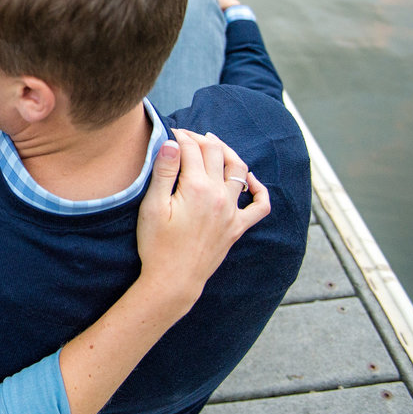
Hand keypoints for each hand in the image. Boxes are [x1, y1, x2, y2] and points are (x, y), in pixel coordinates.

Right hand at [135, 129, 269, 308]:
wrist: (173, 280)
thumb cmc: (157, 245)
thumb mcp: (152, 206)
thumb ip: (164, 172)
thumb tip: (173, 143)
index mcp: (196, 188)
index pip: (191, 149)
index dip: (179, 137)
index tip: (168, 133)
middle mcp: (219, 196)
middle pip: (215, 153)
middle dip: (200, 139)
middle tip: (186, 136)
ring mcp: (231, 212)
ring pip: (239, 170)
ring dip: (227, 152)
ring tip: (213, 145)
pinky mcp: (237, 227)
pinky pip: (260, 206)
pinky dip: (259, 188)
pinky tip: (250, 179)